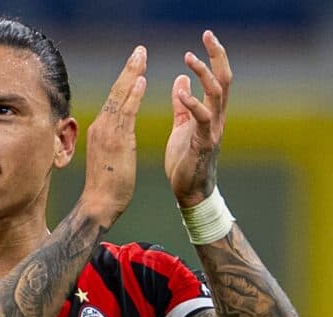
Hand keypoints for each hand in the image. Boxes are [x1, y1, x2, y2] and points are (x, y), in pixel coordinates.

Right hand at [82, 46, 146, 225]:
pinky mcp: (117, 141)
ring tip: (142, 56)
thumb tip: (117, 133)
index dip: (125, 80)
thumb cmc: (105, 186)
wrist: (98, 204)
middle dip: (129, 69)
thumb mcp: (108, 157)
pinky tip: (142, 81)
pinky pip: (126, 113)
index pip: (114, 99)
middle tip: (140, 50)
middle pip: (116, 92)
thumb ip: (112, 140)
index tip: (135, 65)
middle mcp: (101, 127)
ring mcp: (108, 133)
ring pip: (120, 97)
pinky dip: (133, 95)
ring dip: (132, 74)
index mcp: (100, 130)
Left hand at [165, 30, 232, 207]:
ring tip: (189, 58)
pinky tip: (181, 91)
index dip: (213, 57)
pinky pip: (202, 119)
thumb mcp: (182, 126)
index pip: (217, 78)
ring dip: (204, 74)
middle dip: (217, 56)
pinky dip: (192, 103)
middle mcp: (216, 118)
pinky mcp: (204, 143)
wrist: (189, 191)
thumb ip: (182, 104)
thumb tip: (181, 79)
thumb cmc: (185, 160)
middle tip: (208, 35)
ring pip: (216, 95)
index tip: (205, 37)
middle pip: (223, 80)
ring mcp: (212, 130)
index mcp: (210, 112)